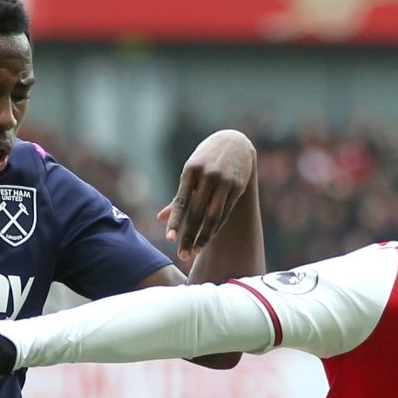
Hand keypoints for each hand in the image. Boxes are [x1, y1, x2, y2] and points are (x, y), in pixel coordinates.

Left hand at [160, 129, 255, 257]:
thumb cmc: (206, 160)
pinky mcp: (237, 187)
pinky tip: (208, 238)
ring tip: (195, 251)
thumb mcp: (191, 172)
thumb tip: (159, 219)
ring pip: (212, 216)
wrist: (235, 142)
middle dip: (188, 236)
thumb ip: (178, 197)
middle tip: (182, 255)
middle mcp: (207, 176)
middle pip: (196, 213)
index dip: (175, 222)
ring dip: (203, 237)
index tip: (169, 239)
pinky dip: (215, 228)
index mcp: (190, 171)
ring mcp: (223, 181)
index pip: (181, 202)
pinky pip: (225, 213)